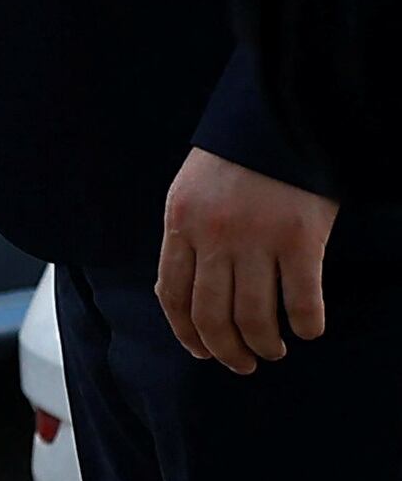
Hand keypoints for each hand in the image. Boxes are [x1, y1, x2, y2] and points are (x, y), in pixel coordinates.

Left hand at [158, 147, 335, 372]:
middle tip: (242, 364)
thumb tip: (186, 288)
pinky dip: (305, 323)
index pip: (172, 294)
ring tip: (273, 351)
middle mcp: (213, 236)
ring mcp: (256, 239)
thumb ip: (189, 234)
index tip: (200, 352)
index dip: (185, 332)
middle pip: (210, 314)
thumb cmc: (238, 156)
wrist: (281, 116)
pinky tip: (309, 331)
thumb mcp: (193, 189)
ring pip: (252, 315)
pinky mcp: (301, 239)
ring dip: (263, 344)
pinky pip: (300, 299)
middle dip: (224, 349)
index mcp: (180, 222)